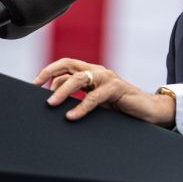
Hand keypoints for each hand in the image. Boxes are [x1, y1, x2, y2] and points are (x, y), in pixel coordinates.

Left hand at [33, 58, 175, 126]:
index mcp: (91, 72)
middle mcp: (98, 71)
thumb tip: (55, 100)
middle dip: (49, 73)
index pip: (65, 65)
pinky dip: (81, 107)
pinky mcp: (116, 88)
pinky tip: (72, 116)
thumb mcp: (96, 101)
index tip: (34, 85)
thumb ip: (80, 96)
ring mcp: (107, 78)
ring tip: (51, 104)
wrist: (149, 111)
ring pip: (79, 79)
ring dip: (62, 91)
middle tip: (36, 88)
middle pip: (68, 65)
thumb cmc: (122, 107)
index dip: (48, 72)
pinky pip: (94, 97)